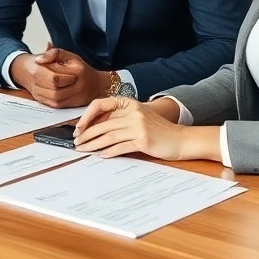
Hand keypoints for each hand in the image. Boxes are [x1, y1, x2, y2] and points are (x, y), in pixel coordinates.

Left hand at [10, 43, 105, 107]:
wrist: (96, 85)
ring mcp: (77, 98)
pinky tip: (42, 92)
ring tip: (36, 84)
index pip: (54, 75)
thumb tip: (38, 60)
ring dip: (42, 92)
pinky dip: (46, 99)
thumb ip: (55, 54)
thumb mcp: (70, 56)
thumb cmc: (80, 69)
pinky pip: (56, 105)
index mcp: (78, 71)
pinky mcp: (73, 105)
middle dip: (41, 83)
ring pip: (54, 98)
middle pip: (53, 88)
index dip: (43, 72)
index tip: (37, 67)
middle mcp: (80, 86)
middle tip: (34, 77)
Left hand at [73, 96, 218, 160]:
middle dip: (86, 134)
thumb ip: (119, 118)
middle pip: (102, 124)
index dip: (86, 116)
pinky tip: (100, 155)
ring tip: (83, 150)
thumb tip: (92, 127)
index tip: (78, 128)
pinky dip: (108, 152)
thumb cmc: (158, 130)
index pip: (100, 104)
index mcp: (129, 103)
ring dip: (93, 145)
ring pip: (108, 136)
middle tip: (76, 143)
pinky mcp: (143, 141)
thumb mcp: (138, 117)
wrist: (181, 139)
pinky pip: (120, 147)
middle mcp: (133, 112)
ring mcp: (138, 126)